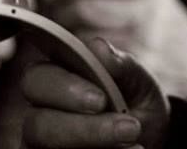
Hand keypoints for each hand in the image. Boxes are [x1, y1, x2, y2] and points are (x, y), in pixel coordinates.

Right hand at [22, 38, 168, 148]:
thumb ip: (120, 64)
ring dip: (93, 143)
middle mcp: (41, 112)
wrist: (150, 136)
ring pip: (48, 147)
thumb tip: (98, 47)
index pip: (36, 77)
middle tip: (127, 127)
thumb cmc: (135, 102)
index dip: (63, 87)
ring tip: (132, 140)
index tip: (101, 99)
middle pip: (36, 121)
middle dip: (82, 126)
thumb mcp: (138, 81)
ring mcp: (43, 143)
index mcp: (54, 77)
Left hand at [40, 0, 186, 98]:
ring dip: (62, 36)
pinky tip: (74, 53)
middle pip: (84, 6)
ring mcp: (143, 44)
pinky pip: (91, 62)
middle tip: (48, 14)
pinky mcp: (134, 73)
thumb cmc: (159, 18)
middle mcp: (148, 12)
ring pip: (82, 37)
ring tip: (59, 33)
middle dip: (57, 10)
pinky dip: (76, 57)